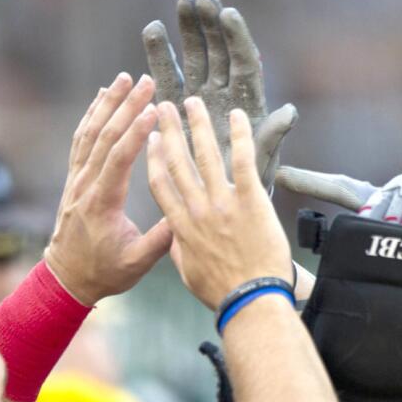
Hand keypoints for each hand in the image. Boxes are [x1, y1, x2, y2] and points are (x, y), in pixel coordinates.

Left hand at [44, 73, 173, 305]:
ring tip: (124, 78)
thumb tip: (187, 216)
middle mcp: (85, 185)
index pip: (119, 159)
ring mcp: (76, 180)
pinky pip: (81, 140)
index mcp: (102, 203)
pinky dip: (91, 115)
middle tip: (145, 81)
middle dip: (125, 106)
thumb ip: (161, 240)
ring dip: (107, 103)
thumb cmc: (105, 272)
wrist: (67, 278)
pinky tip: (102, 97)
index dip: (136, 132)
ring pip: (90, 133)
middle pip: (104, 137)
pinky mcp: (75, 178)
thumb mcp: (137, 263)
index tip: (154, 109)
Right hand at [143, 0, 297, 190]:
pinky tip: (152, 31)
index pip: (244, 62)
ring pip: (194, 57)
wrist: (222, 202)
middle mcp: (225, 94)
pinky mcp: (177, 106)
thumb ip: (270, 136)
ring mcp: (200, 97)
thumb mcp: (263, 160)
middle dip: (210, 25)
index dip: (237, 38)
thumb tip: (290, 113)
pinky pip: (168, 76)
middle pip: (219, 52)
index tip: (228, 14)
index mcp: (249, 102)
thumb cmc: (250, 181)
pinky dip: (160, 54)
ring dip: (188, 30)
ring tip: (180, 4)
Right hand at [146, 97, 293, 309]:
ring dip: (198, 125)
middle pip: (177, 162)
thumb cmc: (222, 292)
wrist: (251, 299)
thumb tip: (173, 237)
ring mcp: (223, 204)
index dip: (153, 157)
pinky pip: (243, 161)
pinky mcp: (250, 202)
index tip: (150, 138)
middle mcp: (197, 210)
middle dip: (169, 131)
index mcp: (180, 227)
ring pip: (206, 155)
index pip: (160, 184)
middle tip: (164, 107)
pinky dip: (240, 136)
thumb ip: (179, 249)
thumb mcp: (189, 273)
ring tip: (193, 102)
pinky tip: (237, 116)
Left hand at [275, 166, 401, 283]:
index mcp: (387, 201)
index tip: (281, 175)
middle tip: (387, 252)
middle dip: (369, 236)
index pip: (342, 188)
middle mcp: (397, 188)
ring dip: (395, 237)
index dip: (312, 182)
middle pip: (365, 210)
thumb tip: (353, 270)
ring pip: (387, 213)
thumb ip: (384, 253)